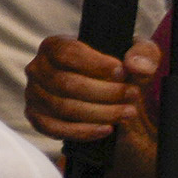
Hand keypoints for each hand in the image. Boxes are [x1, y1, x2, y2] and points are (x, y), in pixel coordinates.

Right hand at [23, 31, 153, 147]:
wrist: (110, 97)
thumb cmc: (119, 71)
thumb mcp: (138, 55)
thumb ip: (144, 54)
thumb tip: (135, 65)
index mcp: (55, 46)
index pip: (67, 53)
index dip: (95, 64)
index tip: (121, 72)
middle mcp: (37, 68)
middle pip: (66, 83)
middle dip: (105, 92)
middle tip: (132, 95)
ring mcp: (33, 94)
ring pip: (63, 107)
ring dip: (100, 113)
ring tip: (127, 113)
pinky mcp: (36, 117)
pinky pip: (54, 128)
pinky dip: (83, 131)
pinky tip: (106, 129)